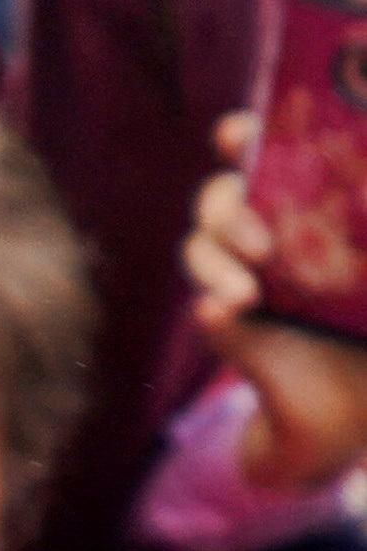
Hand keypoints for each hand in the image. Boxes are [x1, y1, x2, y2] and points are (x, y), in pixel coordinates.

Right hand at [198, 119, 366, 494]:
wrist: (359, 417)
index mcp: (311, 218)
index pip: (271, 164)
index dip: (245, 141)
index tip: (236, 134)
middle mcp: (271, 244)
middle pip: (220, 201)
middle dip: (225, 211)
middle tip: (259, 245)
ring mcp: (244, 287)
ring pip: (200, 251)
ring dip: (212, 265)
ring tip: (243, 296)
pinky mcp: (234, 338)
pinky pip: (212, 319)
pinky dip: (214, 316)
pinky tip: (218, 314)